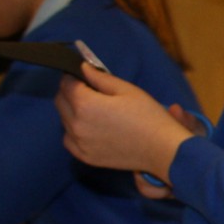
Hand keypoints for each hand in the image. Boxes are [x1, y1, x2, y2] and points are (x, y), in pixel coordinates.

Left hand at [57, 63, 192, 180]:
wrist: (163, 150)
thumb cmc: (149, 116)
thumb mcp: (127, 90)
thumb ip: (100, 77)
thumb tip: (82, 67)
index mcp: (85, 104)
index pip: (66, 83)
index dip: (74, 76)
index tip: (85, 76)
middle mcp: (76, 124)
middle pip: (60, 101)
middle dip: (70, 92)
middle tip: (89, 92)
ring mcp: (79, 142)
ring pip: (64, 119)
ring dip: (72, 111)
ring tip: (94, 111)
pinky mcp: (86, 156)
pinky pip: (68, 139)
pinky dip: (74, 131)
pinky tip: (89, 128)